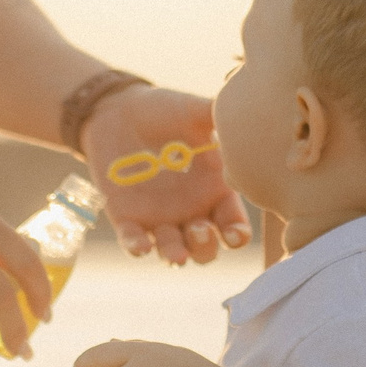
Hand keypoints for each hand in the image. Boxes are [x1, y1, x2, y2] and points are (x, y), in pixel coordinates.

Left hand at [81, 85, 249, 264]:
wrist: (119, 110)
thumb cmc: (164, 110)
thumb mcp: (194, 111)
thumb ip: (219, 116)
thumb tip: (246, 117)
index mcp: (215, 190)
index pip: (233, 223)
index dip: (236, 235)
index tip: (234, 235)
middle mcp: (191, 211)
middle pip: (206, 248)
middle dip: (206, 248)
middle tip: (200, 230)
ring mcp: (159, 218)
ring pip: (174, 250)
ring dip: (177, 255)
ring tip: (178, 256)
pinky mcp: (127, 218)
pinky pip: (133, 240)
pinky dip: (137, 247)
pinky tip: (140, 247)